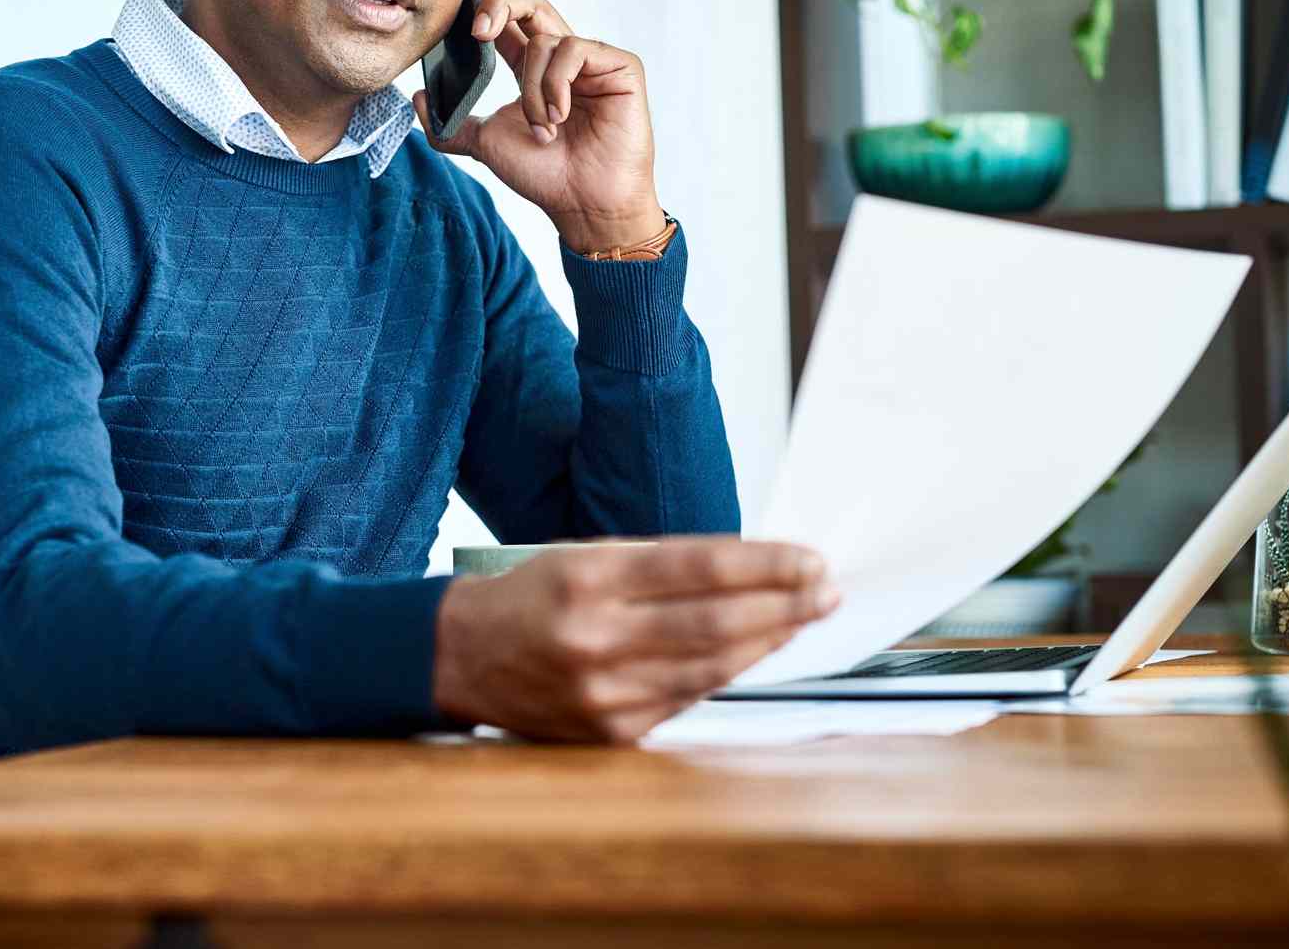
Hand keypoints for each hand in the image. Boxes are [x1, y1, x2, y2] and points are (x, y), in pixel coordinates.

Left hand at [411, 0, 665, 253]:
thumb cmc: (545, 176)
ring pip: (544, 41)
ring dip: (532, 89)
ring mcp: (593, 59)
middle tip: (477, 33)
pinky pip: (573, 50)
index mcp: (531, 67)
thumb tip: (417, 97)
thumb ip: (448, 123)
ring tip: (542, 128)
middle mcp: (561, 56)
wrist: (584, 206)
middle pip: (529, 2)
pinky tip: (560, 117)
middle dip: (498, 4)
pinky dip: (556, 85)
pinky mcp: (620, 66)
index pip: (506, 17)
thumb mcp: (485, 144)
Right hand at [432, 538, 839, 742]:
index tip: (811, 559)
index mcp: (587, 579)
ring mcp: (603, 691)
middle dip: (784, 605)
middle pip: (715, 622)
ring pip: (711, 666)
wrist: (462, 657)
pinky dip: (728, 672)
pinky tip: (756, 652)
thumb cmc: (533, 596)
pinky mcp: (611, 731)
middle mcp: (595, 637)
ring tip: (806, 617)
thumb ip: (663, 565)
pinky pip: (687, 697)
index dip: (766, 565)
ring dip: (769, 641)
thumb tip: (754, 570)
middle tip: (827, 590)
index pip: (699, 568)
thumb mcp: (585, 557)